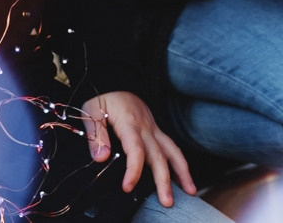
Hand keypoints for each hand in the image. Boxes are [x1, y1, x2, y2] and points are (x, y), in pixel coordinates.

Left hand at [80, 91, 195, 206]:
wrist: (116, 80)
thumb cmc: (102, 98)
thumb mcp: (92, 112)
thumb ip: (96, 136)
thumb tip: (102, 159)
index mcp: (129, 123)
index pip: (136, 150)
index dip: (134, 170)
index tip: (128, 187)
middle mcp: (146, 127)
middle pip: (159, 155)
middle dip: (165, 180)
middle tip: (168, 202)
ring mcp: (154, 128)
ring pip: (173, 150)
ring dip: (182, 172)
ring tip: (190, 191)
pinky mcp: (156, 130)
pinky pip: (171, 147)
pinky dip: (180, 163)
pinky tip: (184, 178)